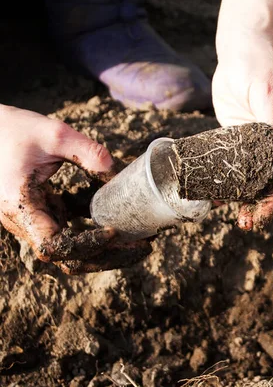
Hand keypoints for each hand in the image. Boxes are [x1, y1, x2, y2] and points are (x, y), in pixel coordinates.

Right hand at [0, 105, 151, 273]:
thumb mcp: (52, 133)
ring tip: (142, 240)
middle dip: (108, 256)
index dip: (85, 245)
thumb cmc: (14, 129)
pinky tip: (128, 223)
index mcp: (20, 206)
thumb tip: (116, 169)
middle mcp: (25, 222)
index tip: (113, 231)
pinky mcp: (47, 213)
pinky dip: (100, 232)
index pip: (54, 245)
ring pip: (73, 251)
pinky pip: (74, 232)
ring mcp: (36, 220)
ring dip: (107, 250)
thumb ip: (85, 150)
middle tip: (144, 246)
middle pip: (69, 257)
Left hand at [212, 34, 272, 229]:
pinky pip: (249, 173)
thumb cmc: (260, 64)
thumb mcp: (269, 90)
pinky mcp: (252, 149)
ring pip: (272, 182)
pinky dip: (238, 188)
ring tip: (242, 219)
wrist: (238, 56)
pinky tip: (222, 200)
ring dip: (258, 201)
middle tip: (257, 217)